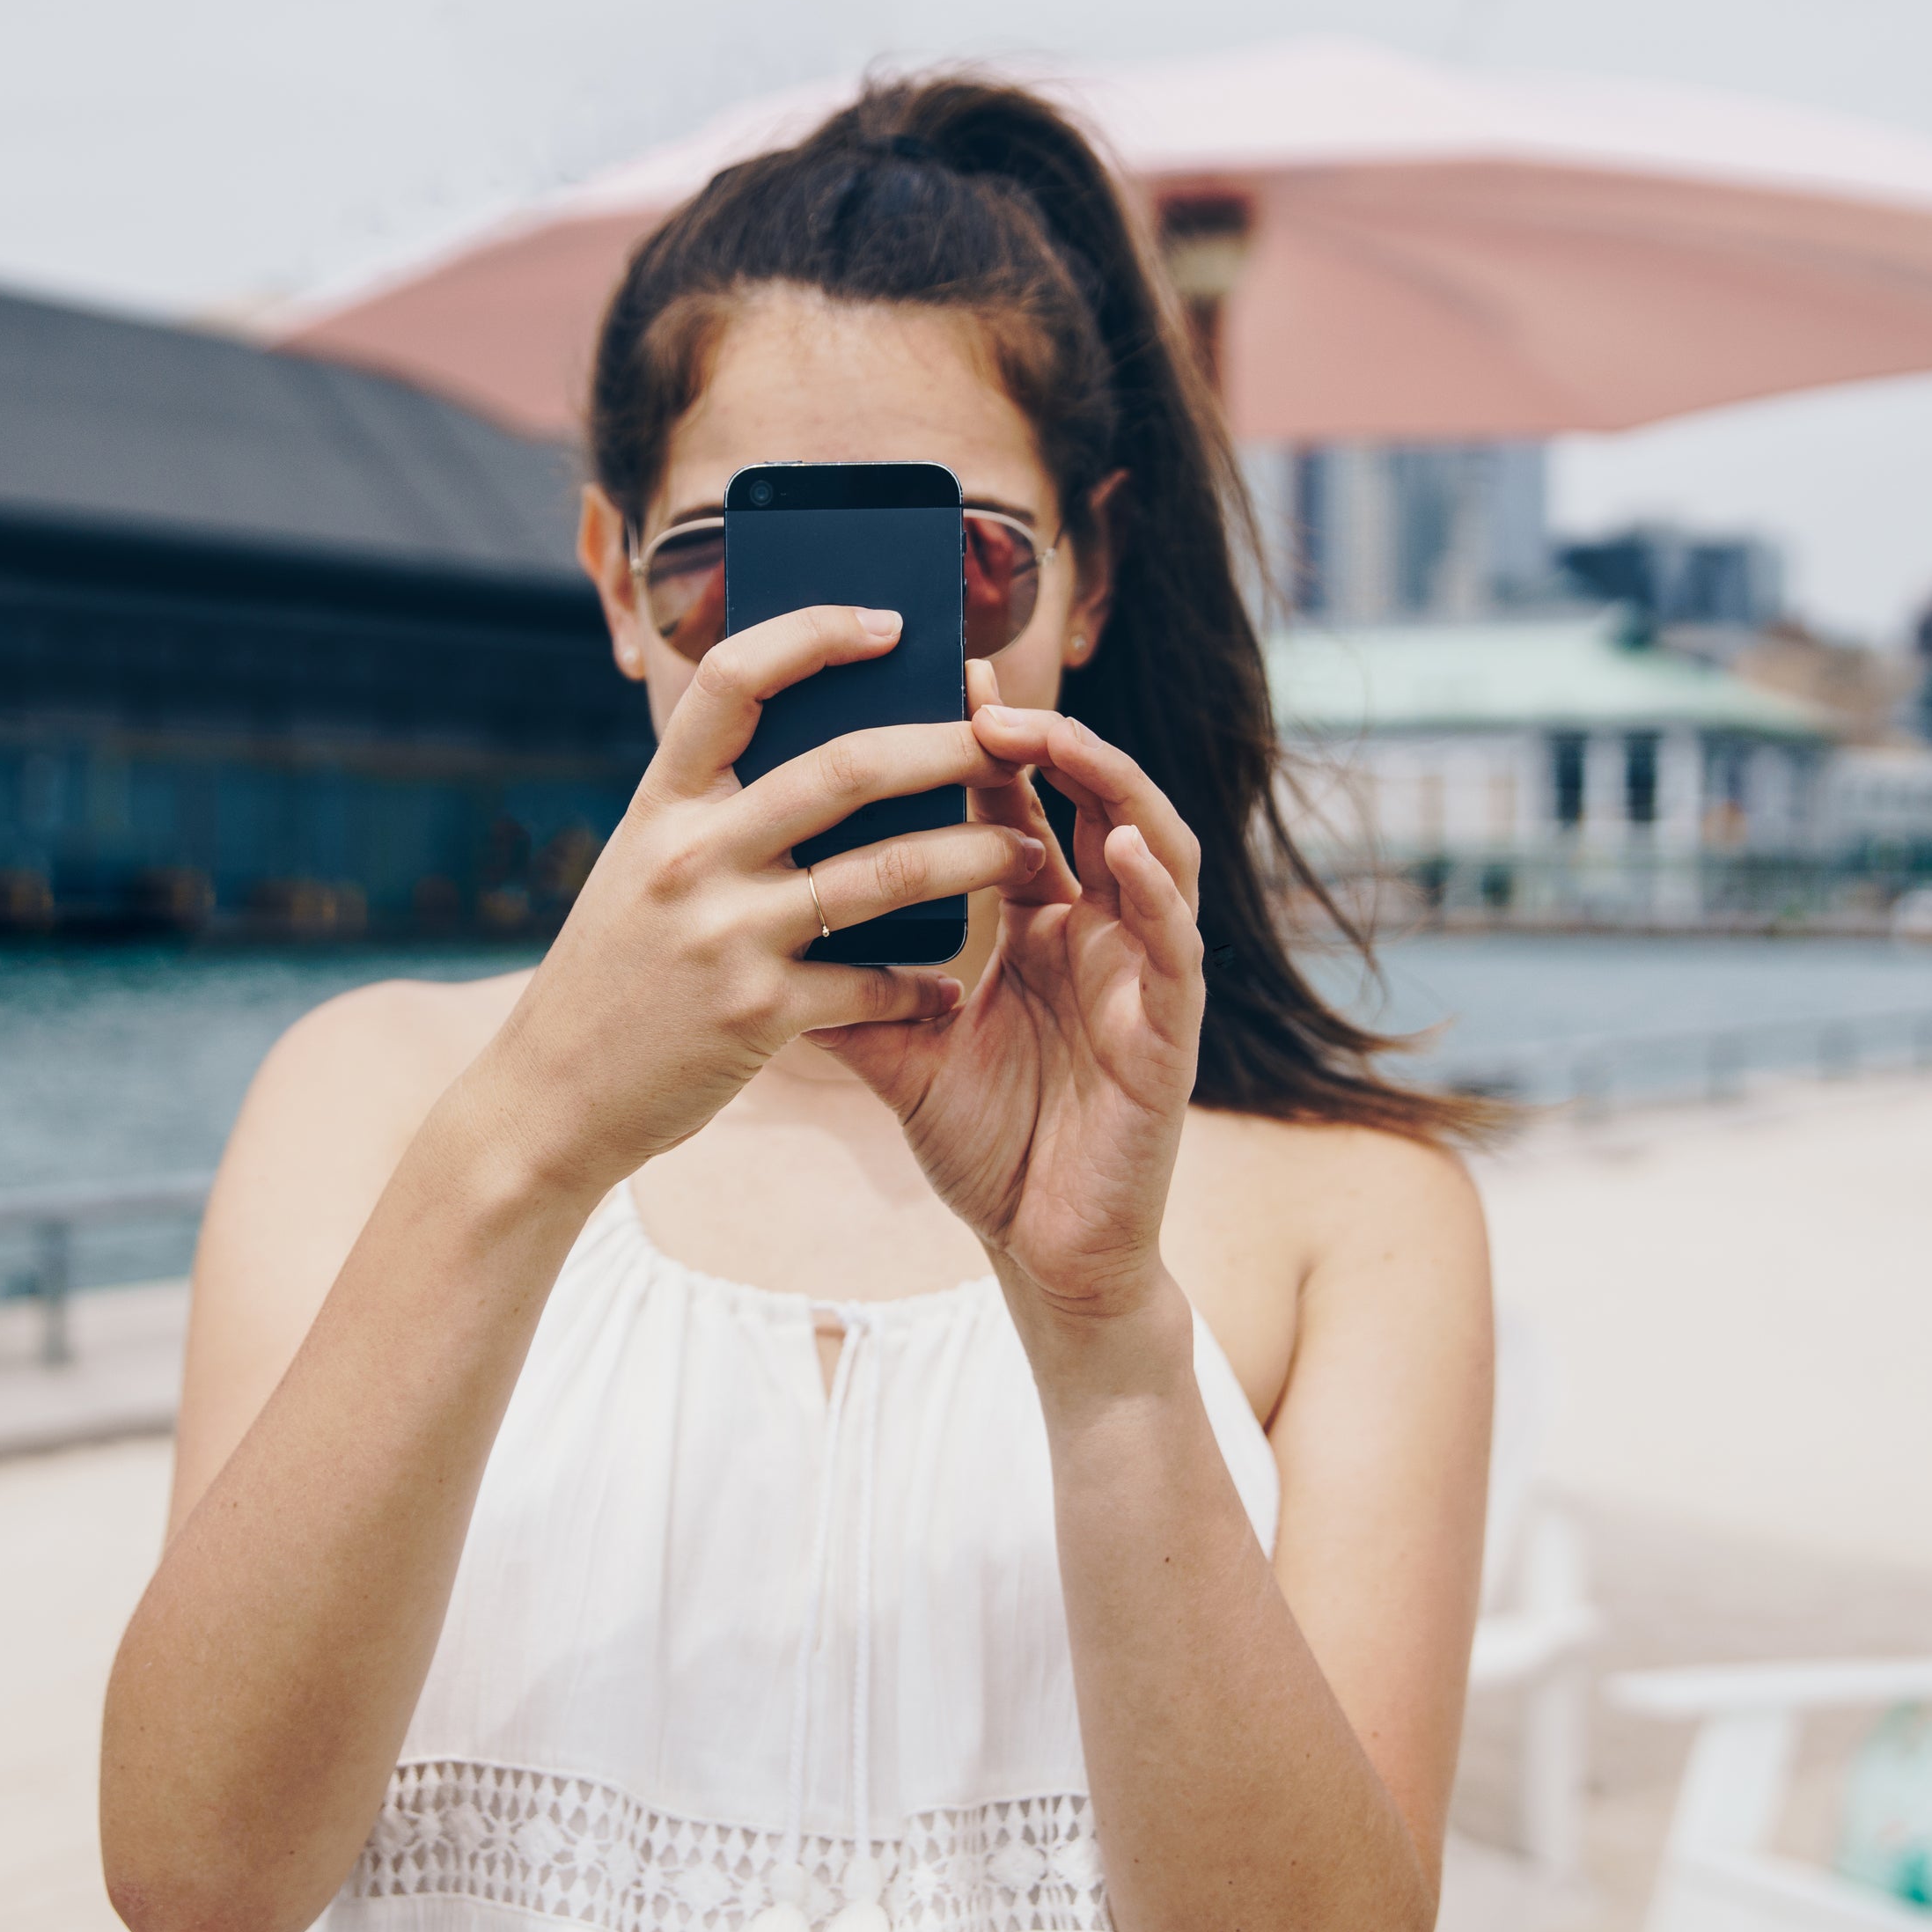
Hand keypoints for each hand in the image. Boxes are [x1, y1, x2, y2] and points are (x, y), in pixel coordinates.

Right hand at [465, 609, 1045, 1197]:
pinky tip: (946, 990)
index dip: (814, 632)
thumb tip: (827, 753)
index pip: (734, 677)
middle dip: (947, 749)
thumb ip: (712, 813)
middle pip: (845, 768)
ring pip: (885, 873)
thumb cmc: (613, 975)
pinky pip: (872, 984)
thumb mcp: (640, 868)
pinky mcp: (757, 1013)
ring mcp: (725, 934)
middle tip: (1007, 745)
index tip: (889, 624)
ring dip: (975, 857)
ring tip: (1027, 853)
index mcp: (661, 804)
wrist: (548, 1096)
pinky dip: (921, 986)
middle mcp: (692, 854)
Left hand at [812, 662, 1206, 1324]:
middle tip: (982, 689)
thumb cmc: (990, 1152)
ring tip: (1049, 737)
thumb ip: (848, 989)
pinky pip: (1177, 943)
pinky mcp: (1174, 1031)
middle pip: (1094, 800)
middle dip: (1048, 735)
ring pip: (1155, 846)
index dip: (990, 741)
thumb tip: (754, 927)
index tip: (936, 675)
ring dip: (1108, 783)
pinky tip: (1123, 848)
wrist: (1044, 1257)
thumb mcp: (901, 1055)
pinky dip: (1157, 888)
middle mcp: (1104, 932)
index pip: (1023, 808)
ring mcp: (1146, 975)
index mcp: (1045, 926)